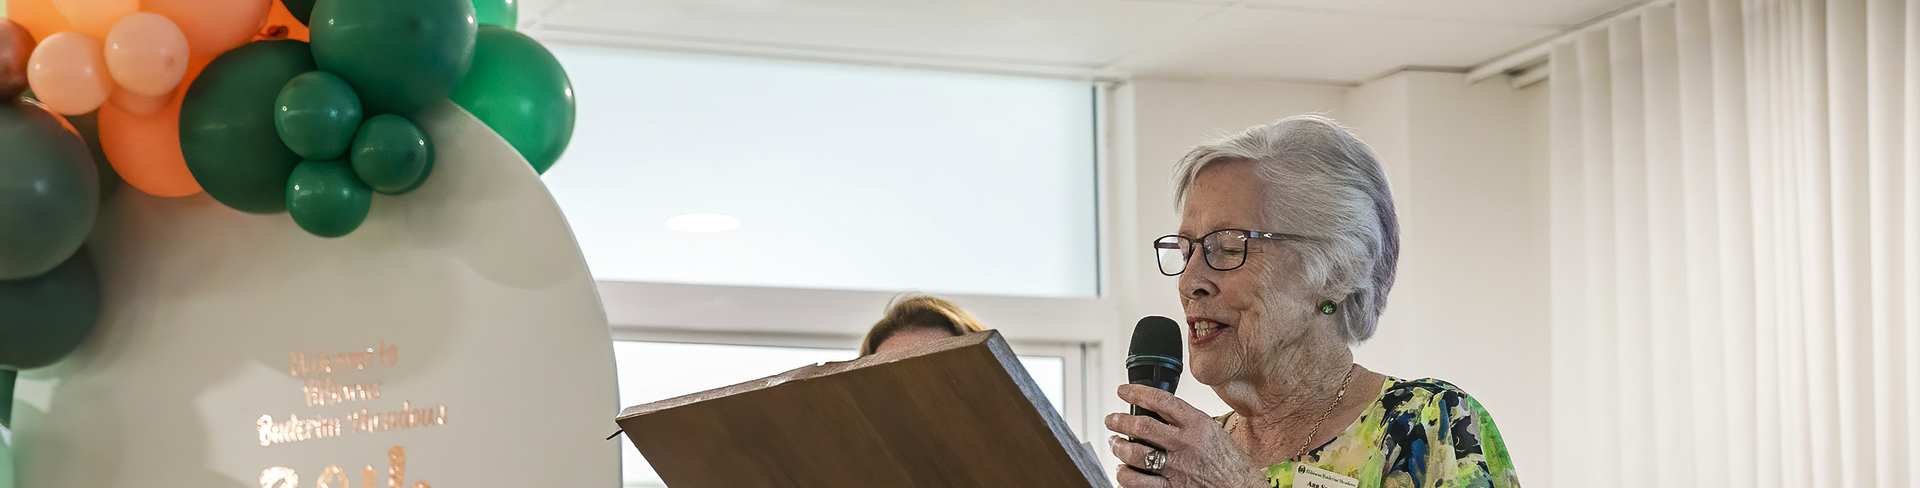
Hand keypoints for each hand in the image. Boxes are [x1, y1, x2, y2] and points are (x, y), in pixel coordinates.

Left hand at [1105, 384, 1264, 487]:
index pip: (1161, 400)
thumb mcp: (1213, 431)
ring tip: (1115, 443)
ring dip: (1118, 447)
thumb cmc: (1230, 463)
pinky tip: (1123, 470)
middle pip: (1141, 425)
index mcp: (1198, 424)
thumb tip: (1157, 410)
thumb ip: (1188, 421)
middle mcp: (1186, 444)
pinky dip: (1125, 475)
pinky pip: (1138, 482)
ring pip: (1135, 453)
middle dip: (1119, 420)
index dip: (1136, 392)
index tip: (1123, 391)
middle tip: (1111, 419)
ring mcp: (1178, 468)